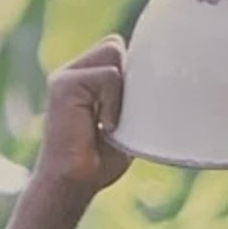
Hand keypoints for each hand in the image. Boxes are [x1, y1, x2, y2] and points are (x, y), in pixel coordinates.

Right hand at [32, 37, 131, 197]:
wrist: (72, 184)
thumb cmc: (98, 161)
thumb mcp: (125, 123)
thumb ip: (132, 98)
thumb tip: (164, 84)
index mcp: (83, 77)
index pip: (115, 50)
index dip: (131, 72)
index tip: (130, 109)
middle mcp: (72, 71)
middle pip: (115, 45)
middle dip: (127, 77)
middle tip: (119, 115)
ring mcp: (65, 75)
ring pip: (114, 52)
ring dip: (120, 90)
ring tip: (110, 121)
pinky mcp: (64, 83)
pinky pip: (108, 75)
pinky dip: (113, 101)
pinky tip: (104, 125)